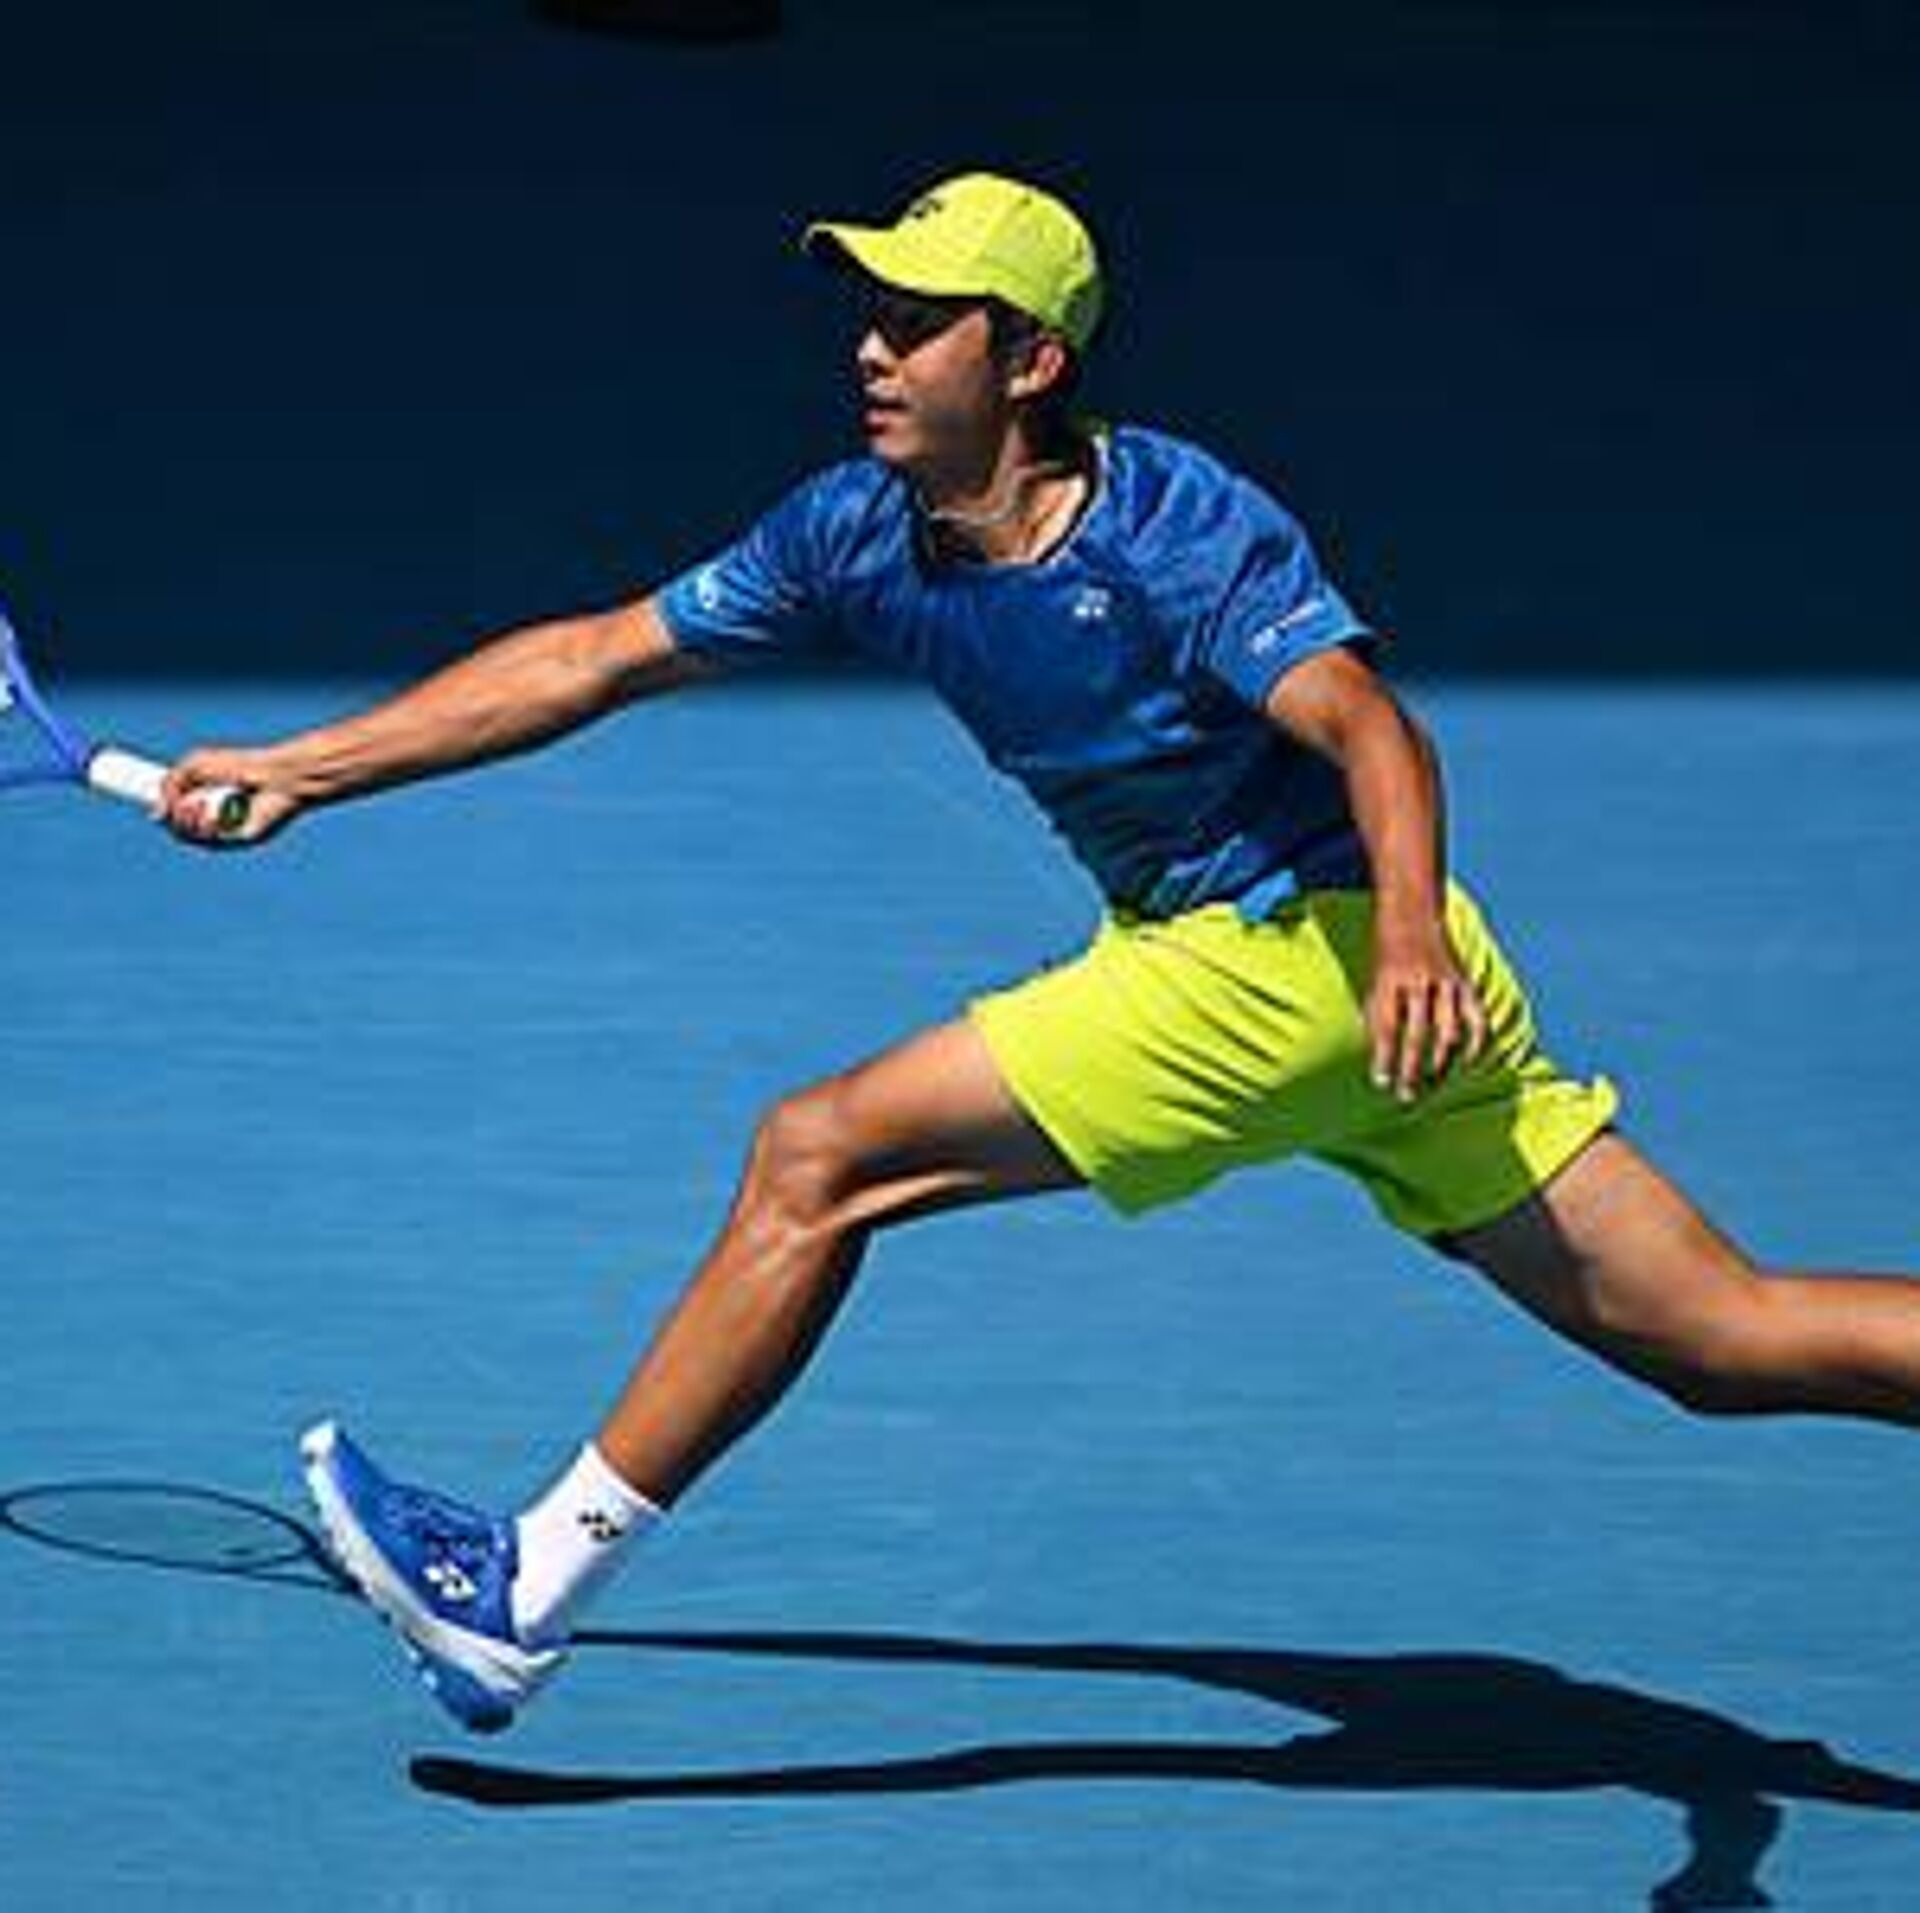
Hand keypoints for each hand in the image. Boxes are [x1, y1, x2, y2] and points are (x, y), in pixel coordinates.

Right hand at [160, 746, 302, 848]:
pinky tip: (208, 814)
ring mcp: (225, 831)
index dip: (159, 808)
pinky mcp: (239, 841)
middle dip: (172, 818)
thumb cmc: (240, 765)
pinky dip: (205, 830)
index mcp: (202, 799)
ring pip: (191, 838)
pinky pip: (212, 844)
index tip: (143, 797)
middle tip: (178, 803)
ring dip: (187, 823)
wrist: (275, 775)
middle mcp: (212, 817)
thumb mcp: (196, 764)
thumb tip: (155, 815)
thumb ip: (170, 783)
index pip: (172, 811)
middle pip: (177, 828)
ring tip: (196, 804)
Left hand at [1367, 919, 1490, 1102]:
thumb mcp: (1372, 980)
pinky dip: (1474, 1041)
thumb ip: (1375, 1015)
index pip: (1386, 1026)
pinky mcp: (1464, 982)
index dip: (1383, 1057)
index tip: (1380, 1083)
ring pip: (1448, 1028)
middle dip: (1411, 1068)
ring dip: (1439, 1060)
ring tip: (1430, 1083)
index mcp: (1389, 979)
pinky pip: (1476, 1017)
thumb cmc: (1385, 956)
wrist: (1411, 914)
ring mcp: (1445, 980)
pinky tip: (1465, 1062)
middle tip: (1405, 1095)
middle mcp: (1419, 980)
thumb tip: (1377, 1056)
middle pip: (1417, 1032)